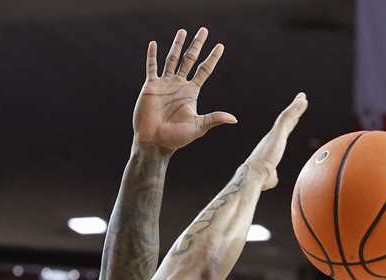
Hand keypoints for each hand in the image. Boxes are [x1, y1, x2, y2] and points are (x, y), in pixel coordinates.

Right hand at [134, 28, 236, 153]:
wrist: (155, 142)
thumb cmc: (176, 138)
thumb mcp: (198, 127)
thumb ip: (214, 118)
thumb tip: (234, 119)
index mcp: (191, 92)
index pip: (204, 70)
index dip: (212, 58)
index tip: (220, 46)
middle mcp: (179, 85)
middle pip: (190, 59)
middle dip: (197, 45)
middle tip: (204, 30)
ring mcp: (165, 84)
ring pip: (172, 59)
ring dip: (177, 45)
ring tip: (182, 31)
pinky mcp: (151, 87)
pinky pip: (152, 67)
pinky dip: (152, 56)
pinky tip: (154, 44)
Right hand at [244, 92, 308, 189]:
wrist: (254, 175)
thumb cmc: (260, 179)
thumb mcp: (269, 177)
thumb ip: (272, 175)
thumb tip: (273, 178)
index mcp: (271, 146)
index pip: (283, 132)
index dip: (289, 123)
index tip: (295, 117)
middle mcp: (272, 137)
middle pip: (286, 121)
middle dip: (293, 110)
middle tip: (300, 100)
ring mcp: (275, 134)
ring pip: (287, 116)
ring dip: (295, 106)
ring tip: (303, 97)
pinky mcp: (278, 132)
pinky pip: (288, 116)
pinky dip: (295, 108)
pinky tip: (302, 101)